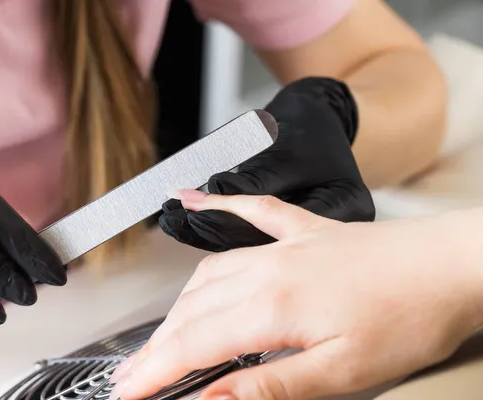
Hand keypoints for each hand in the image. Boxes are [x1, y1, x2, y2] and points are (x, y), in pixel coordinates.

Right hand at [112, 191, 482, 399]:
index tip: (125, 390)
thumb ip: (271, 386)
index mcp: (273, 307)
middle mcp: (267, 269)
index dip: (152, 371)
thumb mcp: (342, 374)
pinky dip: (215, 207)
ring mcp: (282, 245)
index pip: (192, 345)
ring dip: (177, 306)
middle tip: (133, 373)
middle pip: (190, 310)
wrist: (453, 265)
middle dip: (155, 347)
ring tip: (162, 333)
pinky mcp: (301, 231)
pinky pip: (248, 212)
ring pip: (208, 272)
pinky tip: (190, 199)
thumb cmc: (409, 317)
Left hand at [159, 77, 374, 251]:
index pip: (280, 229)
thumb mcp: (289, 150)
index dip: (230, 220)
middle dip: (212, 230)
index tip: (193, 211)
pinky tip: (186, 222)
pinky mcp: (284, 234)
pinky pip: (245, 236)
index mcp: (343, 209)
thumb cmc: (311, 129)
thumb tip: (216, 191)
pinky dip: (215, 226)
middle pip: (263, 244)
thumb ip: (256, 179)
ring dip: (207, 232)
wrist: (320, 118)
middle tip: (173, 219)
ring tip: (172, 220)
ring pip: (249, 245)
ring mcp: (306, 236)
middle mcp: (327, 231)